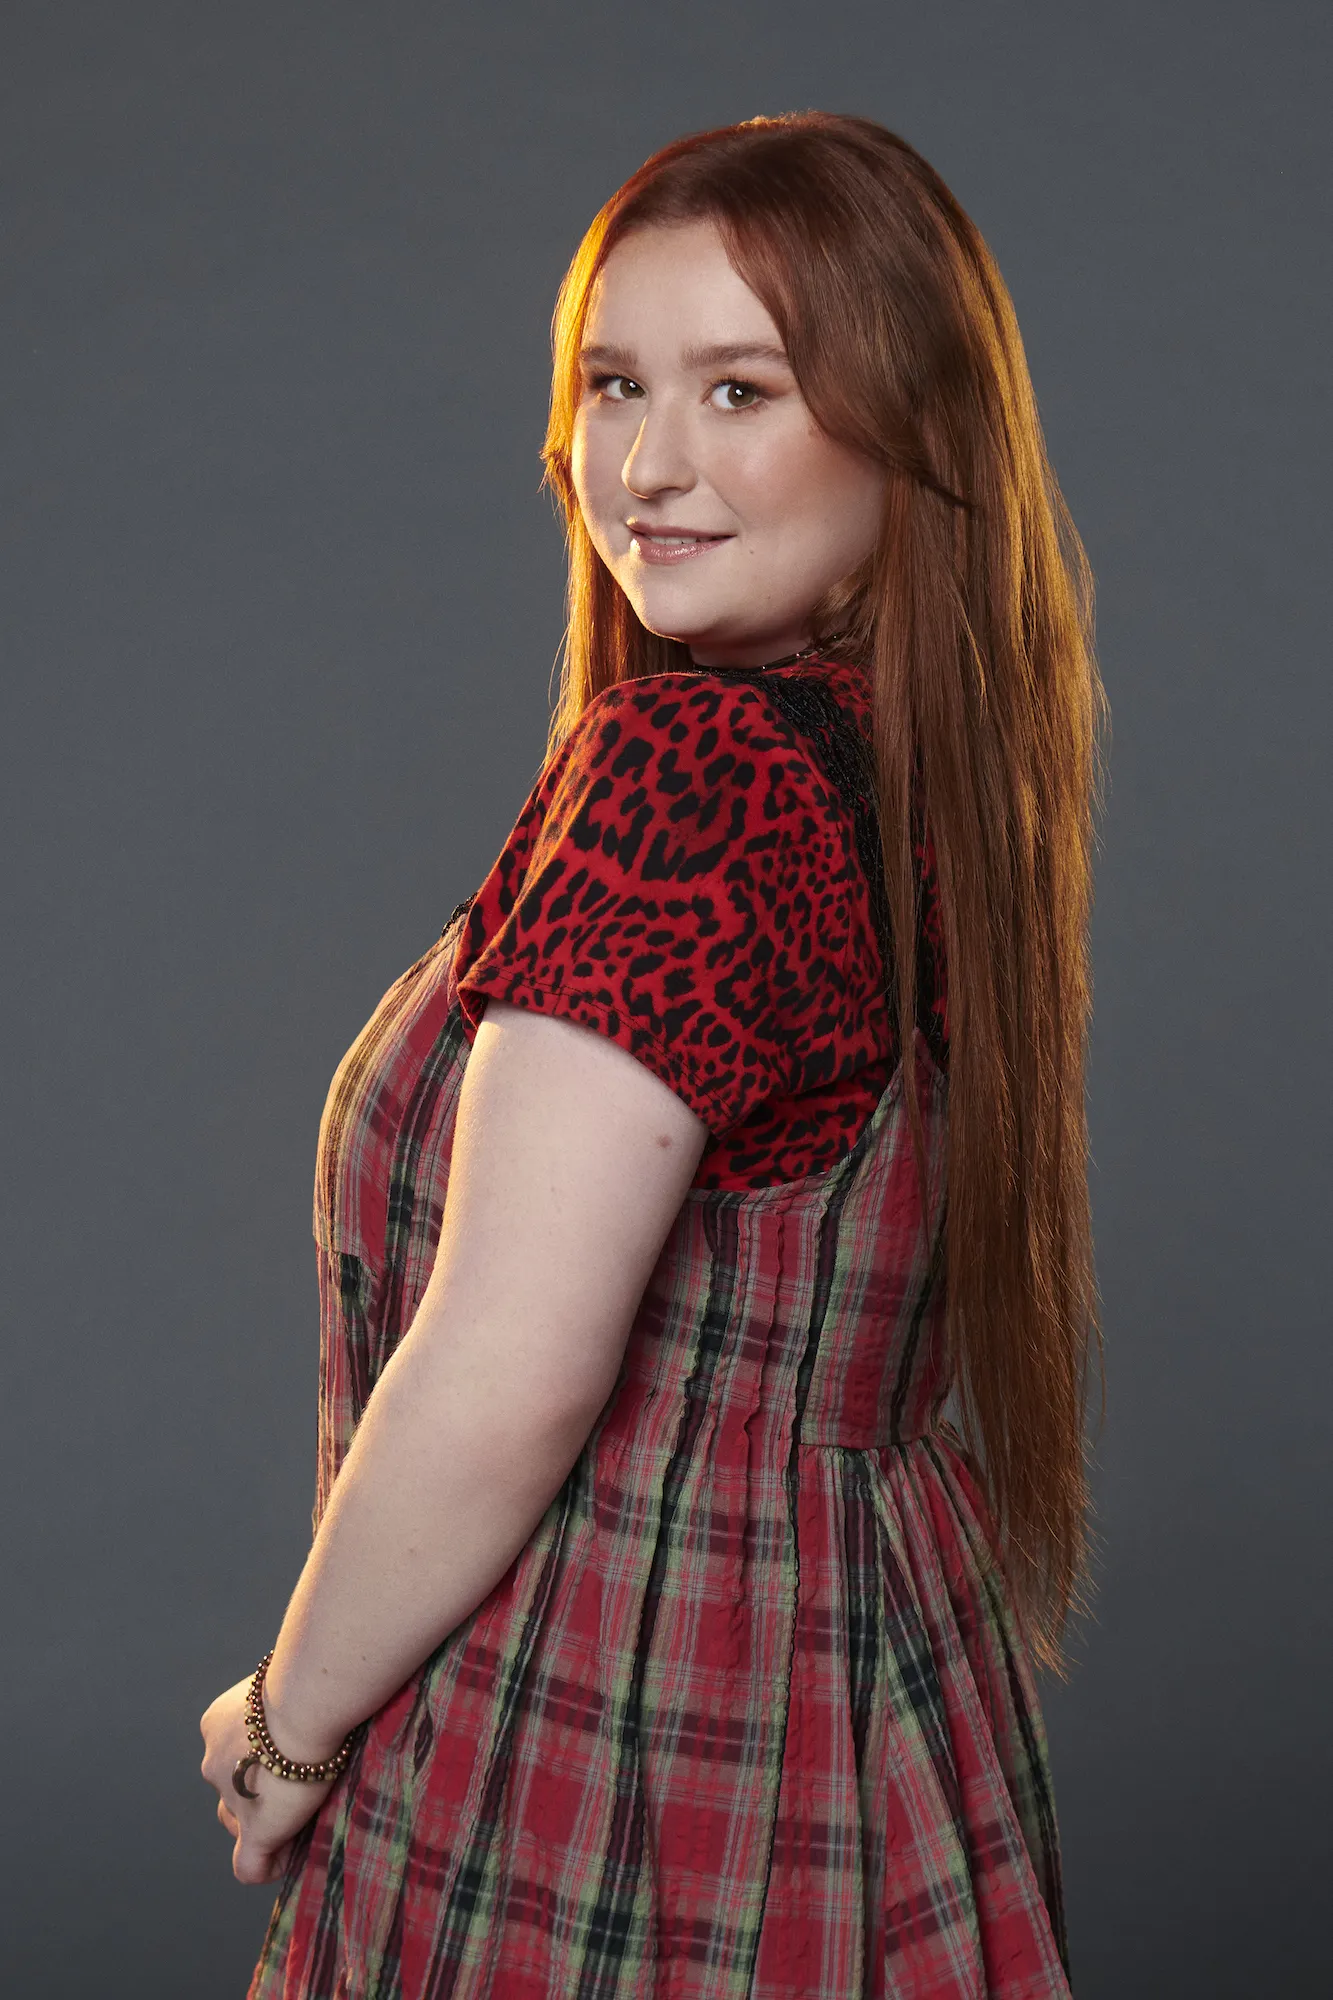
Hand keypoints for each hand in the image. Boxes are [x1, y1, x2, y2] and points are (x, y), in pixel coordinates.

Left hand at [199, 1676, 333, 1884]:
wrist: (308, 1699)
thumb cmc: (308, 1677)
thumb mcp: (286, 1678)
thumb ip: (285, 1697)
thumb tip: (314, 1691)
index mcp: (219, 1723)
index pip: (227, 1753)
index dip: (253, 1762)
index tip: (283, 1759)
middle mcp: (214, 1761)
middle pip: (227, 1788)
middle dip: (252, 1793)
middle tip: (292, 1787)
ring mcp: (231, 1797)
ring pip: (235, 1821)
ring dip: (260, 1822)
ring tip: (296, 1817)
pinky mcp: (255, 1829)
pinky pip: (250, 1865)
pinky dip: (268, 1865)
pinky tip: (289, 1856)